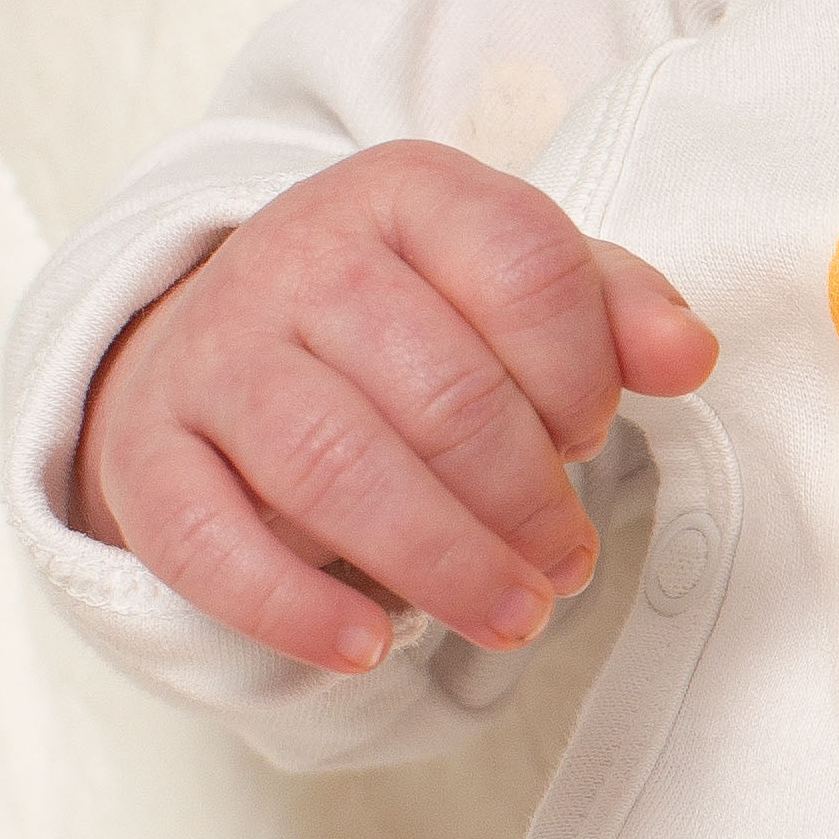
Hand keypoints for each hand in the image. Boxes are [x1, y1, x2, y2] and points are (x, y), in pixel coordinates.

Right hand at [72, 144, 716, 672]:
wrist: (222, 339)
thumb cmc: (402, 321)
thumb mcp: (511, 285)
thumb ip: (614, 308)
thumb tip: (689, 354)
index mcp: (404, 192)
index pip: (527, 269)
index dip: (583, 376)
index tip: (588, 434)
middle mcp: (297, 257)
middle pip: (440, 388)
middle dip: (528, 498)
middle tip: (566, 563)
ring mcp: (213, 354)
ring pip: (335, 465)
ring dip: (443, 562)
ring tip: (512, 616)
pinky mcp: (149, 451)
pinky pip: (209, 541)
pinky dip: (294, 608)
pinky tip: (367, 646)